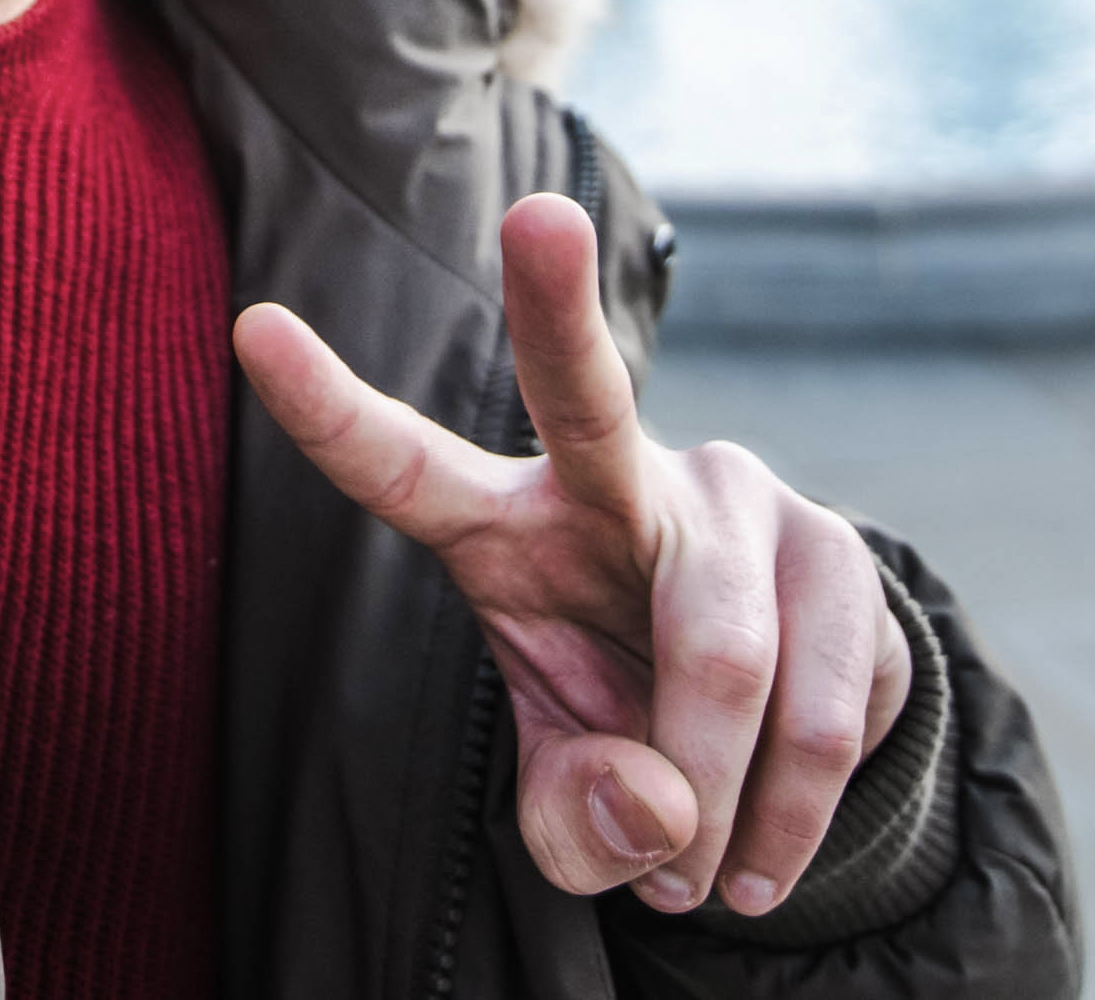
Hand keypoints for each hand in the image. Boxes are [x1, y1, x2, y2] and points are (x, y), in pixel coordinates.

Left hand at [233, 194, 910, 919]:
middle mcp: (620, 479)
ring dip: (715, 811)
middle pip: (585, 397)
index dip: (328, 410)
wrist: (777, 737)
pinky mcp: (844, 551)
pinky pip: (819, 712)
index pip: (403, 468)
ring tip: (698, 880)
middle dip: (556, 305)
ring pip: (725, 661)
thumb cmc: (628, 728)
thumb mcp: (571, 798)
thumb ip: (576, 820)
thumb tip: (657, 804)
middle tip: (538, 215)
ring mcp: (742, 499)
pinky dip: (789, 820)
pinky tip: (762, 850)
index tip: (251, 327)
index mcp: (507, 527)